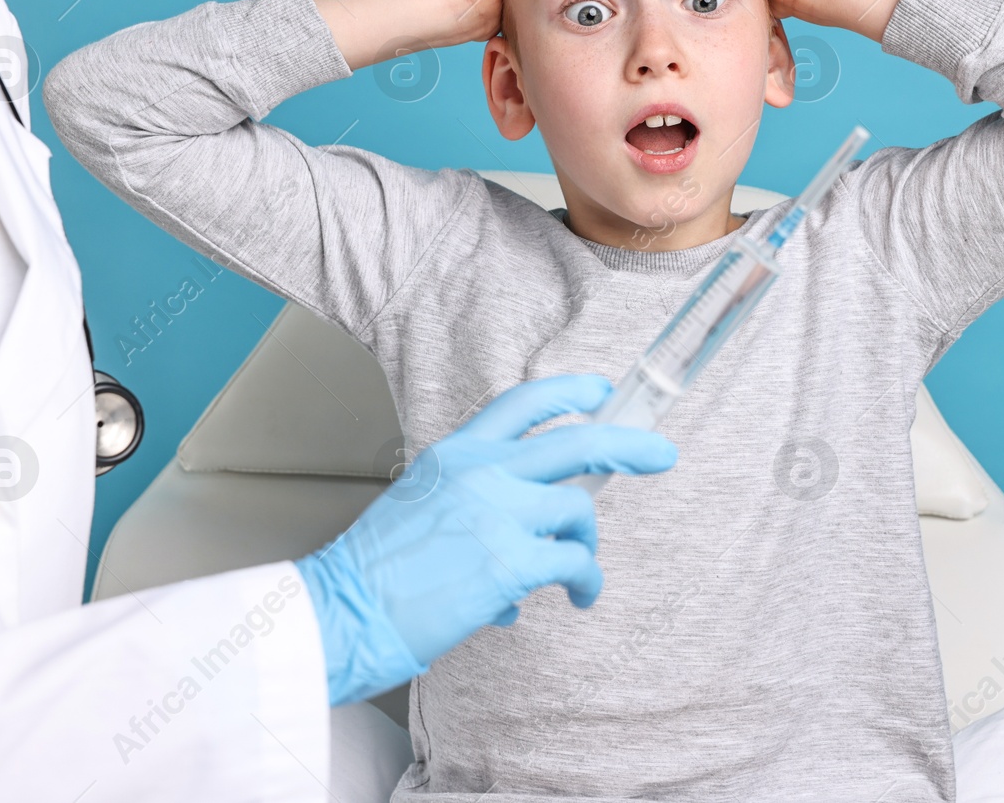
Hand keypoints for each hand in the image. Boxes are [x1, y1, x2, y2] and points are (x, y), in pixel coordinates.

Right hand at [295, 374, 677, 705]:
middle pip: (575, 442)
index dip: (569, 392)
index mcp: (456, 453)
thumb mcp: (421, 505)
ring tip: (580, 576)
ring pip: (579, 510)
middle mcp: (481, 472)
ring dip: (589, 545)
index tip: (601, 392)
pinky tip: (578, 598)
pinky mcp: (510, 561)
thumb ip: (473, 504)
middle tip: (661, 454)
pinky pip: (574, 561)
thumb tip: (519, 542)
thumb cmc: (375, 571)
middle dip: (629, 445)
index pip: (522, 404)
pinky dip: (585, 581)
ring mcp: (498, 514)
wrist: (343, 610)